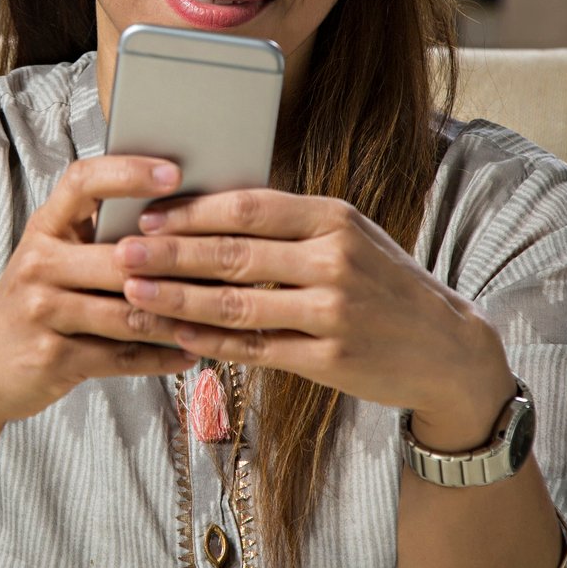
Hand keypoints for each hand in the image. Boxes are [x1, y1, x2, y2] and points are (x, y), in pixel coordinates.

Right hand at [0, 155, 197, 427]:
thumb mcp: (51, 260)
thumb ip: (96, 238)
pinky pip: (122, 356)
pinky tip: (191, 354)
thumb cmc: (35, 306)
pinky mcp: (52, 357)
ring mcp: (42, 311)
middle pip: (121, 256)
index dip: (128, 172)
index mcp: (44, 229)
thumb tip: (175, 215)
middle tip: (228, 261)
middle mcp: (38, 263)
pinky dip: (161, 358)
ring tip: (220, 314)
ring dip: (180, 317)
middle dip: (178, 264)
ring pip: (129, 312)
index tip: (174, 172)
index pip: (82, 181)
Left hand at [114, 189, 515, 448]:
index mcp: (334, 218)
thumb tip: (208, 207)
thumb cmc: (383, 283)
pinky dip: (209, 342)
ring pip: (236, 306)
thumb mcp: (349, 235)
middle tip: (121, 253)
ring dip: (176, 301)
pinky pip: (254, 349)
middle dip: (169, 255)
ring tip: (134, 295)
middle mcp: (334, 260)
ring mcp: (333, 312)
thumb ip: (289, 224)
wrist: (445, 347)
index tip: (147, 215)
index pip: (249, 207)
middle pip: (233, 254)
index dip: (192, 212)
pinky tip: (174, 336)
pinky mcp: (330, 360)